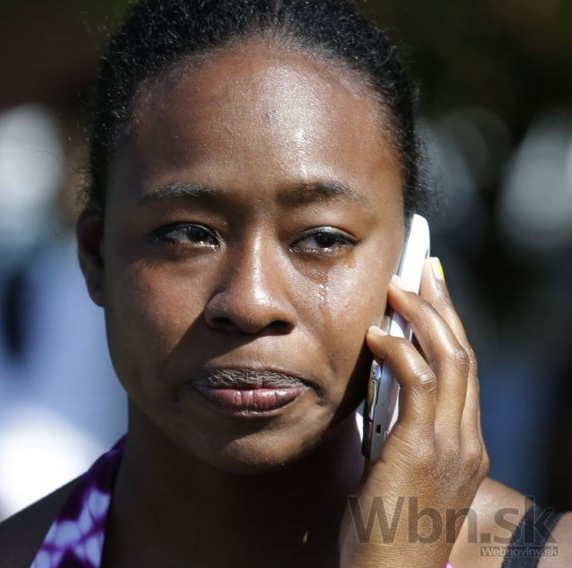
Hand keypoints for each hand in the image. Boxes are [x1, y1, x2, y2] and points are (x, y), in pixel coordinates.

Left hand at [339, 258, 488, 567]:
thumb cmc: (384, 530)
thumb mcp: (396, 472)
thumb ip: (394, 431)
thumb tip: (371, 388)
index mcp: (464, 446)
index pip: (463, 372)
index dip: (449, 328)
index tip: (432, 294)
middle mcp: (468, 441)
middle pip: (464, 355)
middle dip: (443, 307)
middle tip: (423, 269)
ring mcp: (453, 446)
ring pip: (451, 360)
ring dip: (423, 317)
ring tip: (397, 286)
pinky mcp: (425, 450)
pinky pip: (420, 384)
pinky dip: (400, 351)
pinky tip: (377, 333)